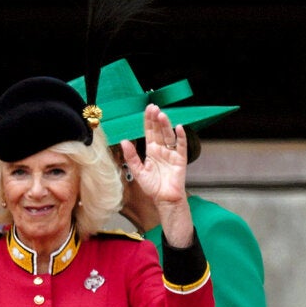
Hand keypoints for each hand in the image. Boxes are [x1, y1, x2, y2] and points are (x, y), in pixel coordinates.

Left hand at [120, 103, 192, 246]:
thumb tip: (124, 141)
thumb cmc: (152, 187)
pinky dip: (181, 137)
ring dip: (166, 125)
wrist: (164, 199)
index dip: (148, 121)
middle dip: (156, 119)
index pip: (149, 133)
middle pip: (159, 131)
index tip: (147, 110)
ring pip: (169, 136)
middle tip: (154, 107)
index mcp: (151, 151)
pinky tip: (179, 128)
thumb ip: (131, 157)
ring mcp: (171, 154)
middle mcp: (161, 150)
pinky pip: (181, 146)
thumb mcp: (137, 171)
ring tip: (162, 115)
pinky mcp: (180, 160)